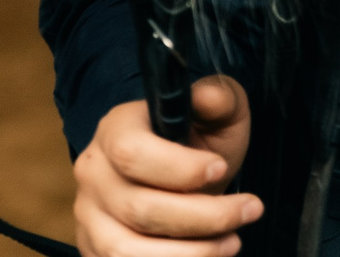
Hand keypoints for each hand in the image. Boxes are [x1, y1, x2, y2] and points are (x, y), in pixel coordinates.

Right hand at [72, 77, 259, 256]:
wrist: (184, 177)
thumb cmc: (200, 143)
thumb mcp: (218, 113)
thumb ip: (218, 99)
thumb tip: (208, 97)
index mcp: (115, 129)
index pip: (131, 152)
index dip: (179, 168)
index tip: (221, 167)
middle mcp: (94, 173)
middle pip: (140, 208)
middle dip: (205, 216)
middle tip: (250, 210)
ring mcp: (89, 217)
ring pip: (128, 250)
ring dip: (190, 253)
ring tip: (232, 242)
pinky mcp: (95, 249)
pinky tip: (207, 256)